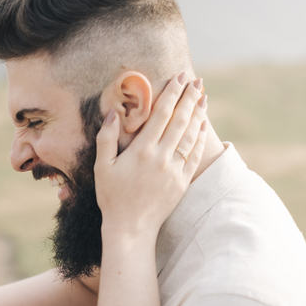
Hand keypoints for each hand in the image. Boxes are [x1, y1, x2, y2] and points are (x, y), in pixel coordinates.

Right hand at [96, 73, 207, 235]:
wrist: (131, 227)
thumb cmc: (112, 196)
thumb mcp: (102, 166)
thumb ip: (107, 138)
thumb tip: (113, 113)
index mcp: (142, 150)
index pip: (161, 114)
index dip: (172, 94)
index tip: (179, 78)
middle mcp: (161, 157)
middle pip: (180, 120)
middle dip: (189, 98)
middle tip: (197, 81)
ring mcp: (174, 170)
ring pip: (190, 136)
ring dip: (198, 115)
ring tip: (203, 98)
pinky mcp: (182, 182)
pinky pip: (194, 156)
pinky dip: (200, 139)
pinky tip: (202, 126)